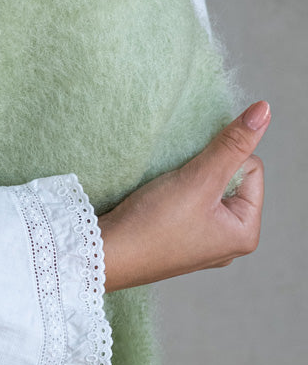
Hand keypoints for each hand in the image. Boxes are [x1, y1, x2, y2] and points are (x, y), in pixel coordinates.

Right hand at [98, 101, 268, 291]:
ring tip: (163, 201)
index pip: (251, 169)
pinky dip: (171, 202)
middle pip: (230, 182)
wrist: (101, 255)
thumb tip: (264, 110)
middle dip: (203, 176)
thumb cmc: (150, 226)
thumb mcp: (197, 178)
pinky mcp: (177, 246)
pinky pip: (186, 209)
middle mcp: (228, 245)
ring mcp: (201, 247)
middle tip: (175, 191)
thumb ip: (232, 144)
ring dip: (186, 186)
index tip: (190, 180)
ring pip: (206, 194)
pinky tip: (154, 211)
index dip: (220, 162)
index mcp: (245, 234)